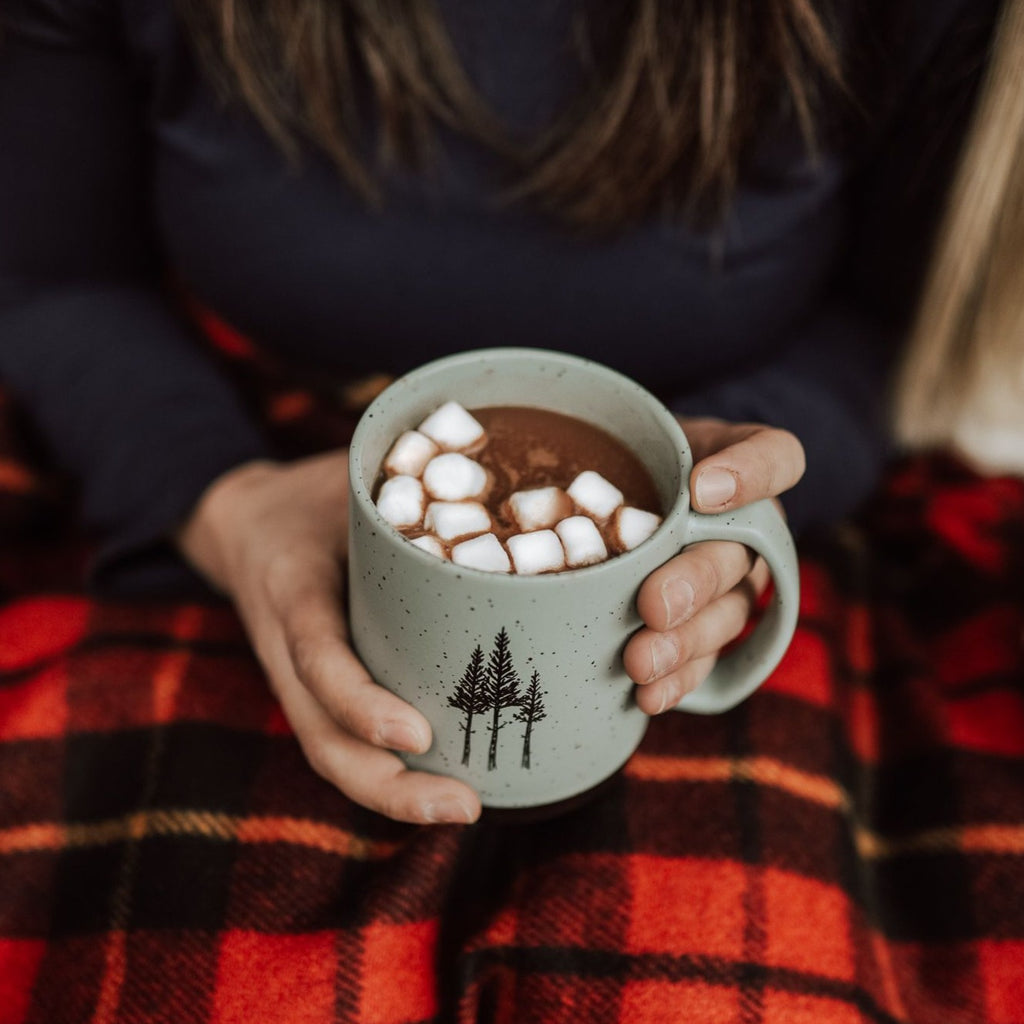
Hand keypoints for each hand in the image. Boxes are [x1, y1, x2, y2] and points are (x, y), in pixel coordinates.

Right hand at [175, 452, 480, 824]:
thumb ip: (403, 481)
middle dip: (388, 785)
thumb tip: (506, 473)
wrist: (244, 521)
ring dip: (393, 793)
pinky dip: (391, 770)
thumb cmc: (311, 496)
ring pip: (332, 752)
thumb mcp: (347, 476)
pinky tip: (446, 782)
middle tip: (466, 807)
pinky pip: (346, 736)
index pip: (316, 656)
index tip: (417, 732)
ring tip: (466, 809)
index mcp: (290, 588)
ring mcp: (299, 678)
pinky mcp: (319, 687)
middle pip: (322, 739)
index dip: (359, 702)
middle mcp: (286, 647)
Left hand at [623, 418, 804, 713]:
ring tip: (641, 662)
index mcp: (737, 463)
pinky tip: (648, 695)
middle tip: (654, 605)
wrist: (618, 498)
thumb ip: (604, 441)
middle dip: (696, 582)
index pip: (775, 457)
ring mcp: (731, 581)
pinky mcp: (706, 627)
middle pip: (738, 554)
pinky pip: (707, 658)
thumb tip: (544, 471)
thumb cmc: (621, 460)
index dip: (751, 474)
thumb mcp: (618, 440)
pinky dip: (679, 680)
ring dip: (686, 642)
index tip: (701, 490)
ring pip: (728, 614)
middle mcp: (745, 526)